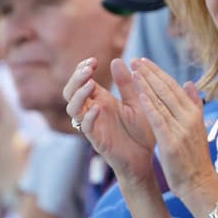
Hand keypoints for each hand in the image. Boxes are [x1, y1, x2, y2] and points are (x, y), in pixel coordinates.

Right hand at [63, 57, 155, 183]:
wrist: (146, 158)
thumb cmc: (141, 130)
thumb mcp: (137, 101)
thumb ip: (126, 83)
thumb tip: (116, 59)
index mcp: (101, 99)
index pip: (81, 81)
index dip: (82, 69)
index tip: (93, 60)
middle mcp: (93, 110)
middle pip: (70, 91)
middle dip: (76, 78)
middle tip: (88, 69)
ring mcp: (93, 125)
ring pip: (73, 108)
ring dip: (79, 94)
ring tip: (91, 84)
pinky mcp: (97, 140)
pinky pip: (85, 128)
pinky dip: (89, 117)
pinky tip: (98, 108)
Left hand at [129, 58, 217, 211]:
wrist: (200, 184)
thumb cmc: (196, 158)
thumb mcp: (198, 128)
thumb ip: (194, 105)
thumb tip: (190, 83)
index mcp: (194, 113)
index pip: (174, 87)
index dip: (159, 73)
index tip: (146, 62)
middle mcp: (189, 118)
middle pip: (167, 90)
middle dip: (151, 74)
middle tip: (136, 60)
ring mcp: (181, 129)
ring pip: (162, 101)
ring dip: (147, 84)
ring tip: (135, 70)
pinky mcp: (171, 142)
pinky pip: (158, 119)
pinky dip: (149, 105)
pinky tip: (140, 94)